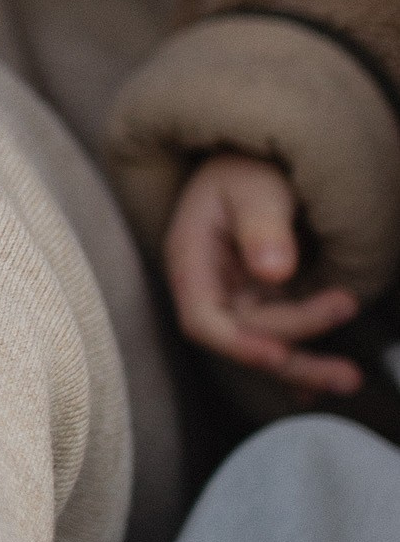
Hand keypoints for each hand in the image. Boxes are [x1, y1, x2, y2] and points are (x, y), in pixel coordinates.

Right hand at [163, 148, 361, 394]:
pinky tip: (326, 385)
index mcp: (191, 261)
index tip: (280, 353)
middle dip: (293, 359)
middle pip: (243, 341)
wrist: (258, 157)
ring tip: (350, 379)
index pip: (202, 319)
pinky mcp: (265, 300)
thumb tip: (275, 271)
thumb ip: (262, 224)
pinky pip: (282, 337)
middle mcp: (211, 288)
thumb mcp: (253, 184)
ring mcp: (239, 297)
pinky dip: (302, 361)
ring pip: (266, 345)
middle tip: (346, 373)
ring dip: (306, 367)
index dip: (238, 344)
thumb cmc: (247, 165)